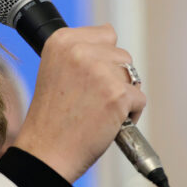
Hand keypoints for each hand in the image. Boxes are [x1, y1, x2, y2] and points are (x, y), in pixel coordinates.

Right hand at [12, 25, 145, 183]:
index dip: (101, 59)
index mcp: (62, 40)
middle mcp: (80, 51)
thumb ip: (80, 52)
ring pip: (132, 75)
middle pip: (121, 55)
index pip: (105, 34)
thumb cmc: (52, 118)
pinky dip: (131, 114)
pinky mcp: (118, 94)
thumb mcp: (55, 70)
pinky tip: (108, 123)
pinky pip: (139, 99)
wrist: (46, 152)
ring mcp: (100, 72)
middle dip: (114, 78)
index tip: (87, 79)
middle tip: (91, 100)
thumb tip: (110, 34)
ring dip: (123, 94)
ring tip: (99, 111)